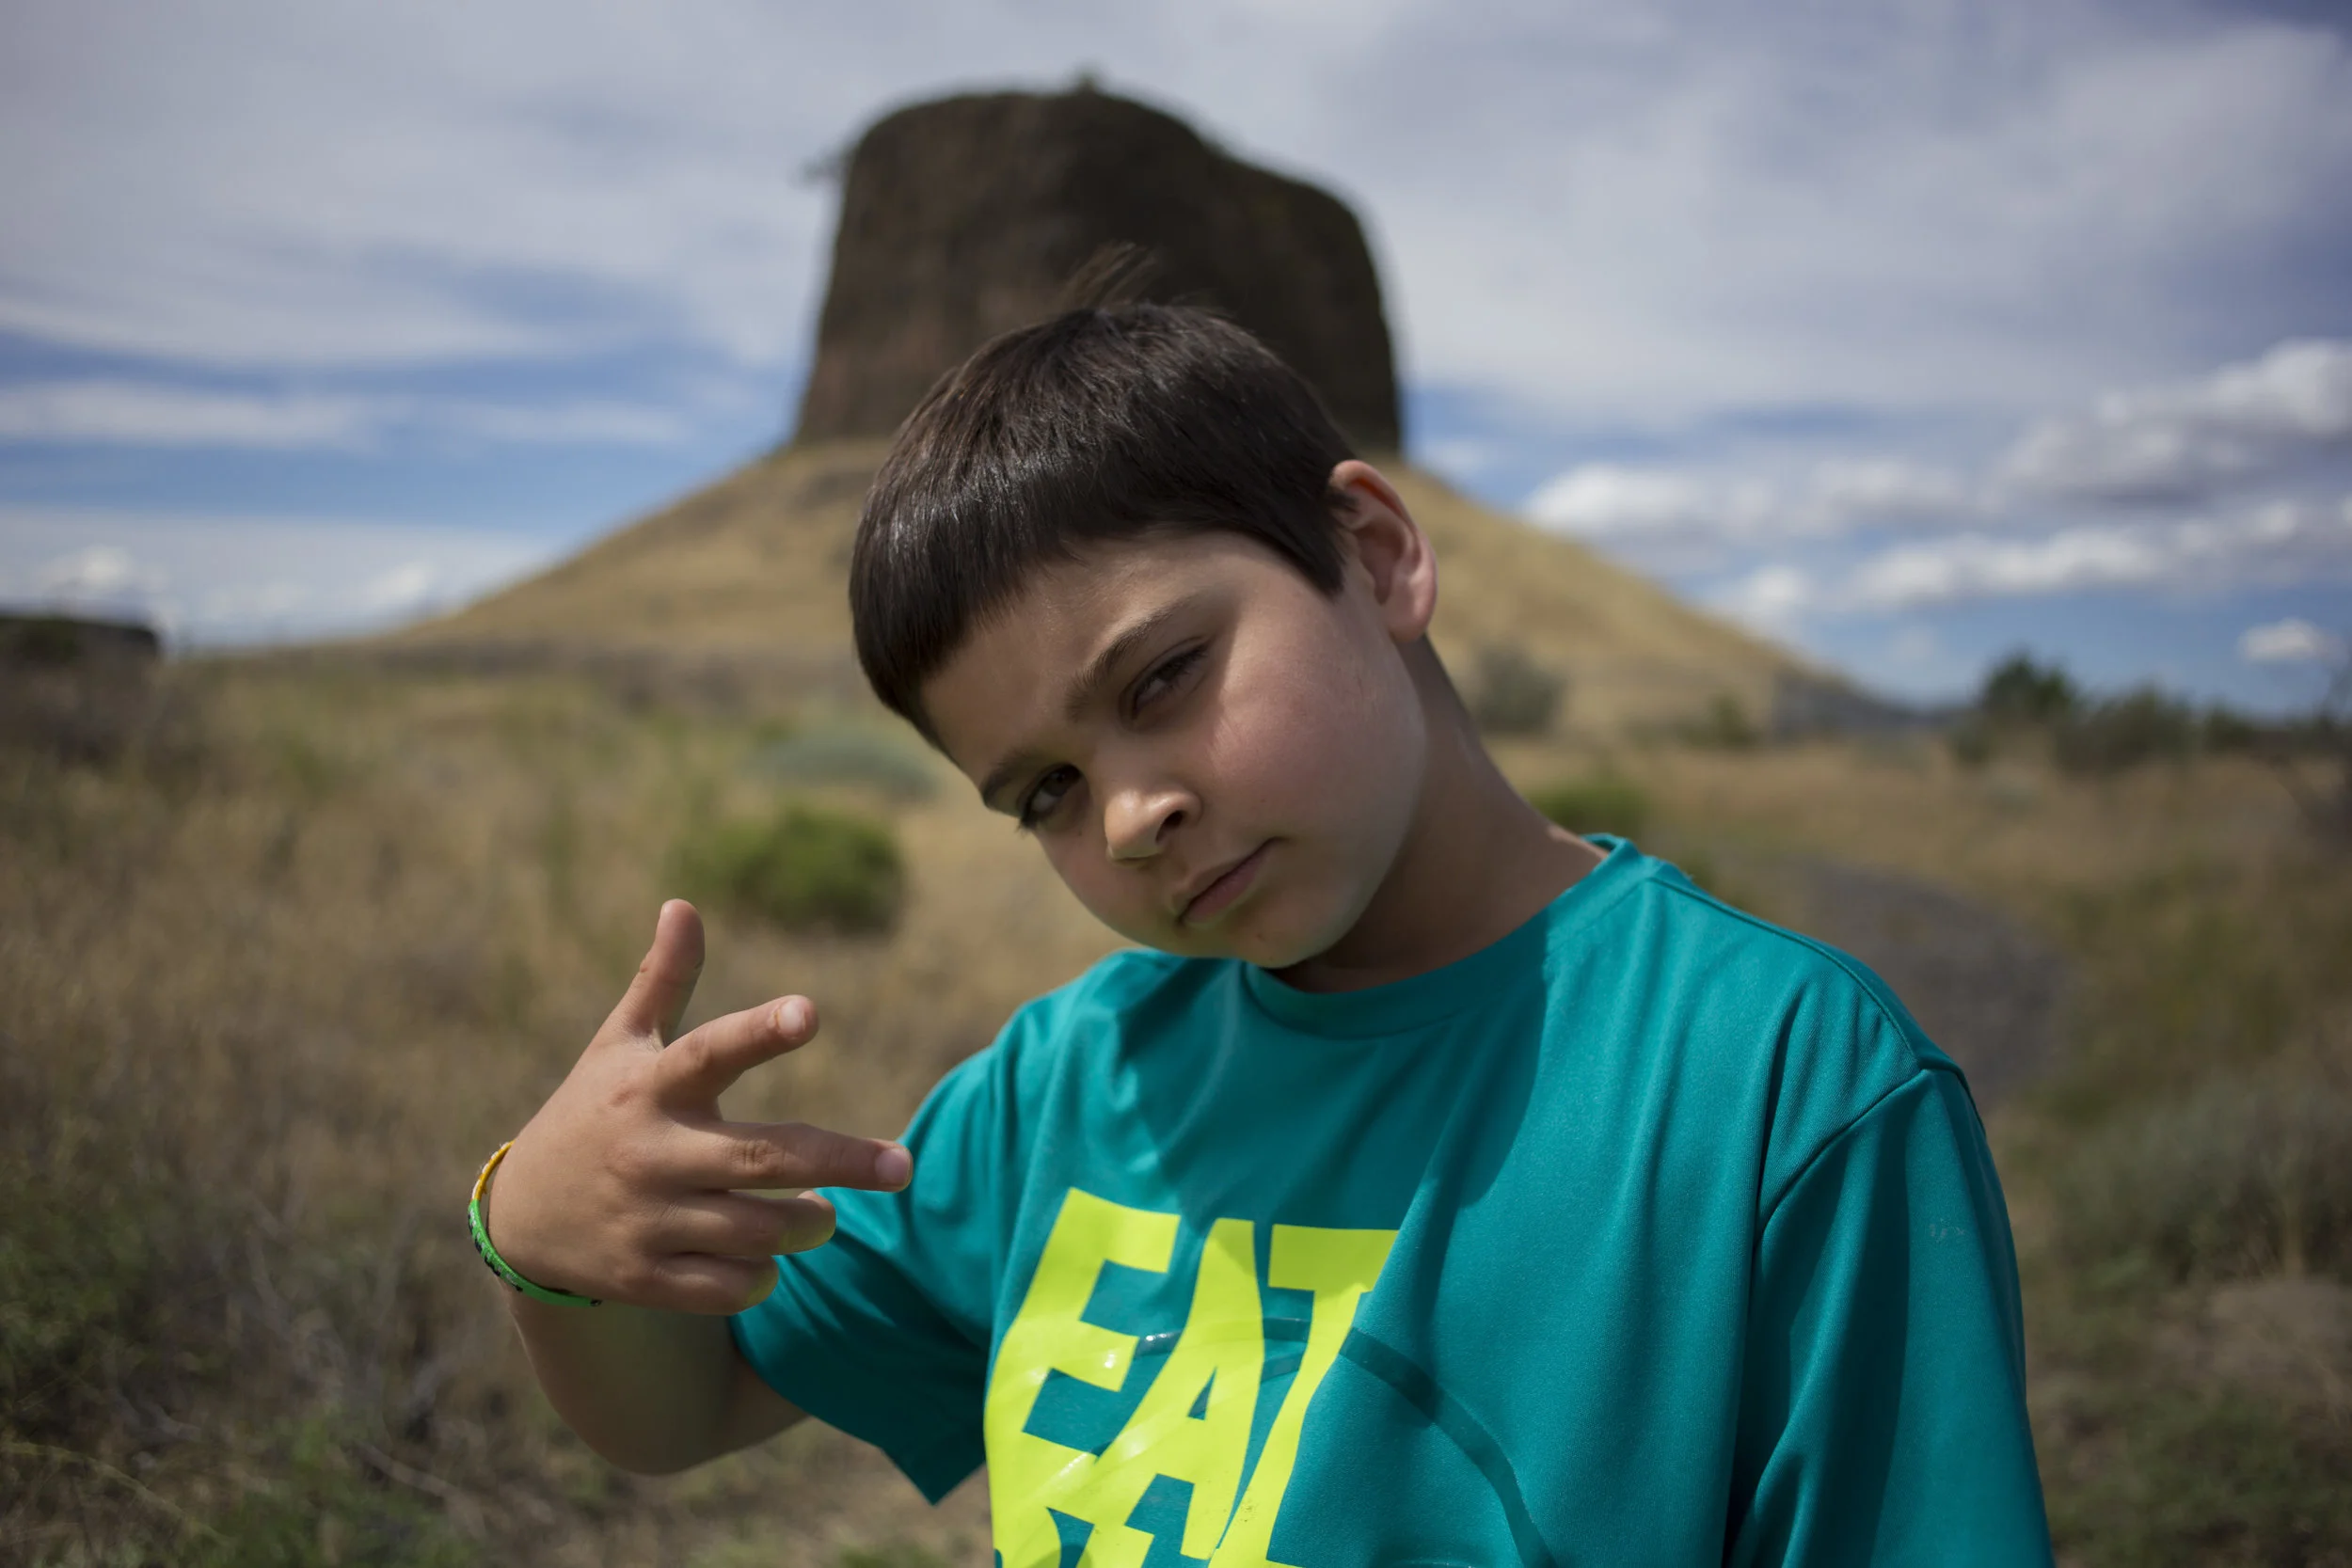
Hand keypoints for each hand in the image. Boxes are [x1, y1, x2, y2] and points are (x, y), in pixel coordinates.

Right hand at [486, 900, 912, 1313]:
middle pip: (761, 1157)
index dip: (759, 1032)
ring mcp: (646, 1219)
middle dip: (840, 1162)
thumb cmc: (595, 1111)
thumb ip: (662, 980)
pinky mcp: (643, 1277)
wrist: (522, 1216)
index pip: (710, 1050)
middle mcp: (650, 1151)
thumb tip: (683, 904)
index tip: (809, 1012)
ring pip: (756, 1230)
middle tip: (903, 1166)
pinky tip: (768, 1258)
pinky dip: (761, 1276)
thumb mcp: (620, 1044)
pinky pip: (727, 1286)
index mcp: (651, 1085)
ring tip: (823, 1213)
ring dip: (807, 1224)